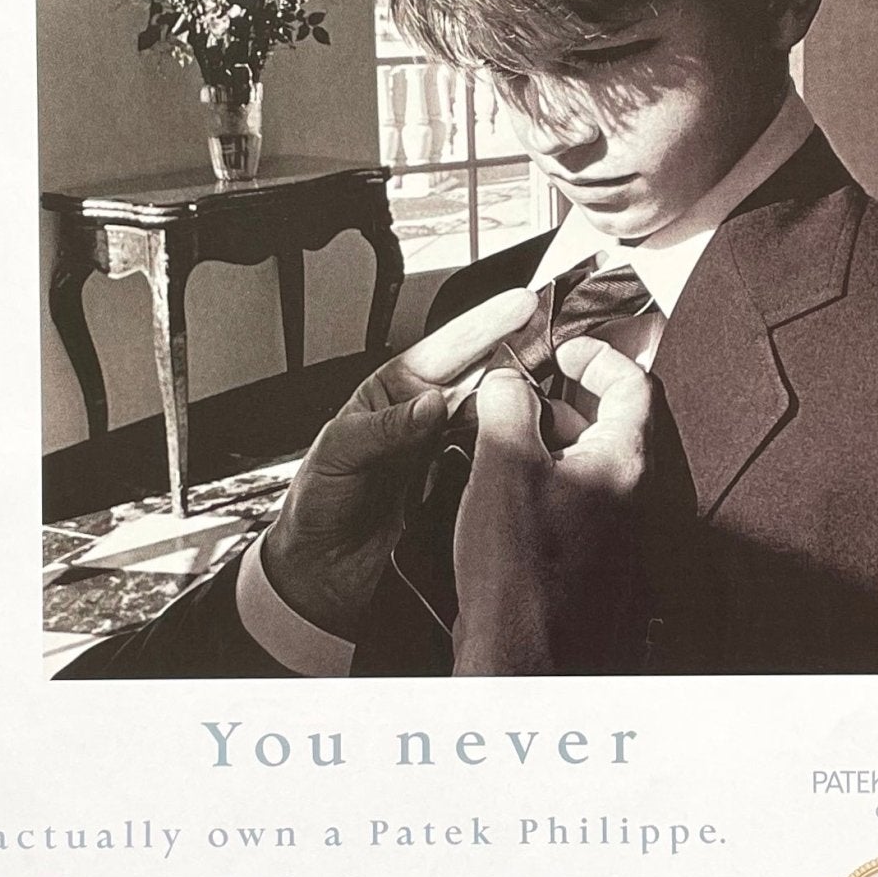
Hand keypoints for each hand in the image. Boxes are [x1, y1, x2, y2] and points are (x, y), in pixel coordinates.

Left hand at [260, 287, 538, 639]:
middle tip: (559, 337)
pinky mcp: (460, 487)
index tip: (520, 305)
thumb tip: (430, 405)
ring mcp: (447, 450)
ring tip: (557, 386)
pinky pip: (495, 460)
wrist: (320, 571)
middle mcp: (425, 415)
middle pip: (482, 374)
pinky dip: (518, 448)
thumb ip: (385, 428)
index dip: (485, 324)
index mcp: (392, 392)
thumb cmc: (318, 504)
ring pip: (496, 414)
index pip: (445, 349)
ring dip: (525, 400)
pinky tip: (540, 439)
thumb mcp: (338, 453)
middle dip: (521, 350)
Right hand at [451, 337, 653, 674]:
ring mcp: (624, 534)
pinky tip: (506, 504)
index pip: (634, 384)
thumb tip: (506, 383)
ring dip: (549, 450)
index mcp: (626, 462)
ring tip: (499, 454)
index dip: (598, 356)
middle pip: (609, 426)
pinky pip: (582, 508)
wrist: (528, 662)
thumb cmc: (524, 577)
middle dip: (559, 406)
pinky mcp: (602, 565)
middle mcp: (637, 497)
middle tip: (516, 403)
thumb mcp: (503, 466)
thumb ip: (507, 407)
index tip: (568, 350)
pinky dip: (549, 490)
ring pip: (592, 468)